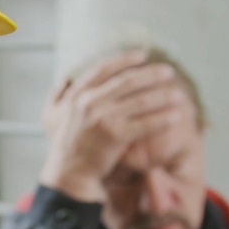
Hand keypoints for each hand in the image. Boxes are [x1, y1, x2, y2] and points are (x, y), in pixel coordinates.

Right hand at [38, 50, 184, 201]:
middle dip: (151, 74)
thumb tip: (66, 78)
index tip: (142, 55)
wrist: (69, 173)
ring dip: (163, 96)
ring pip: (140, 101)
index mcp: (77, 94)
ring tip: (178, 94)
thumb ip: (56, 95)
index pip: (104, 68)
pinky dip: (162, 119)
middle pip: (127, 81)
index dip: (124, 59)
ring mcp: (104, 118)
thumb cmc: (62, 146)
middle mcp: (90, 102)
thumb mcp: (50, 116)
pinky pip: (145, 124)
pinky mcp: (116, 136)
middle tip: (168, 72)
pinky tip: (175, 116)